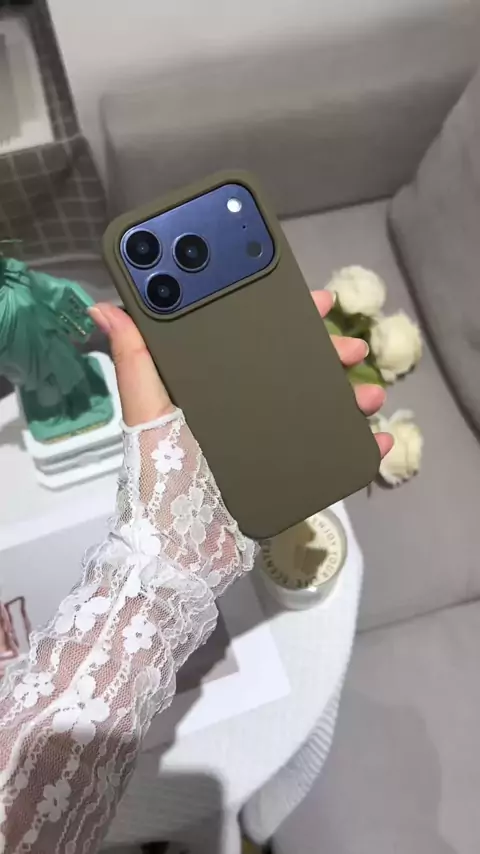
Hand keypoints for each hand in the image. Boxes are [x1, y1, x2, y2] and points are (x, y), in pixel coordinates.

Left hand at [89, 295, 392, 456]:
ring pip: (318, 407)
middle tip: (351, 348)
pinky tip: (378, 440)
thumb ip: (134, 359)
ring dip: (351, 395)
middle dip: (329, 353)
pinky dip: (358, 447)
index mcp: (214, 385)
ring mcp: (267, 442)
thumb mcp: (145, 408)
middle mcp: (243, 408)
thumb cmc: (161, 471)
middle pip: (295, 370)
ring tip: (369, 395)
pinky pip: (328, 454)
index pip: (254, 339)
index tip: (316, 300)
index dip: (287, 317)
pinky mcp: (284, 474)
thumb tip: (104, 306)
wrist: (180, 544)